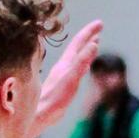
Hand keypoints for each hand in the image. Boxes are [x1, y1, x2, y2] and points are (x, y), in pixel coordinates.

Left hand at [34, 20, 102, 135]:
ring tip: (94, 42)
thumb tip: (93, 44)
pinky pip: (75, 68)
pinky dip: (82, 62)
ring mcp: (62, 75)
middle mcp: (63, 66)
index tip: (100, 23)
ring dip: (85, 48)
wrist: (39, 114)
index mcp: (66, 63)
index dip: (89, 31)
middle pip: (77, 47)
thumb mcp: (71, 78)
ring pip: (76, 57)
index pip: (79, 42)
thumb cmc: (54, 99)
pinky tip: (83, 66)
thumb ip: (82, 62)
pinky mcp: (62, 85)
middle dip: (89, 36)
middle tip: (99, 27)